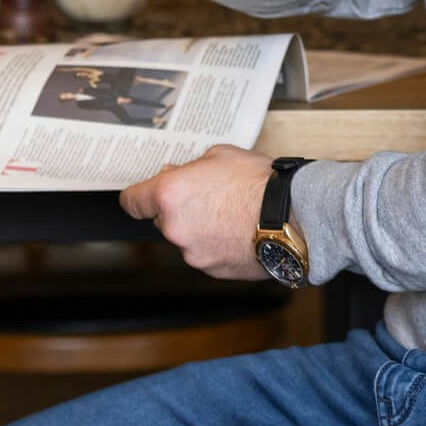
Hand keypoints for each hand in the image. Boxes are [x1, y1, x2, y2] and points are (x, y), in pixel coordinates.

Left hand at [118, 145, 273, 279]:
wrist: (293, 216)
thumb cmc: (260, 183)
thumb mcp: (220, 155)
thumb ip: (190, 169)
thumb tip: (177, 174)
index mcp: (169, 195)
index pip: (132, 202)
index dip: (137, 197)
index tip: (142, 196)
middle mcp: (175, 228)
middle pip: (163, 220)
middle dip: (180, 210)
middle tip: (208, 196)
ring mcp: (193, 253)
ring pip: (186, 239)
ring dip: (200, 229)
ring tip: (231, 214)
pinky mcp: (212, 270)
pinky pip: (207, 255)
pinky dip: (217, 245)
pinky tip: (239, 231)